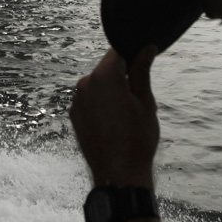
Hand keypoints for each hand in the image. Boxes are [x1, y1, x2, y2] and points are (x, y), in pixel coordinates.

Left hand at [69, 46, 160, 187]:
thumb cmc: (137, 138)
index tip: (143, 68)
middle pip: (107, 69)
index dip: (133, 56)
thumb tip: (147, 48)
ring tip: (127, 116)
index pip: (118, 52)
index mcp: (104, 76)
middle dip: (123, 78)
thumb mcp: (145, 101)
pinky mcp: (74, 114)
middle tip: (139, 100)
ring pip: (98, 85)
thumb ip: (142, 70)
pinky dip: (102, 104)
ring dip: (112, 92)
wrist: (118, 173)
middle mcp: (85, 84)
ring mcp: (77, 100)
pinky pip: (90, 100)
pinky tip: (114, 124)